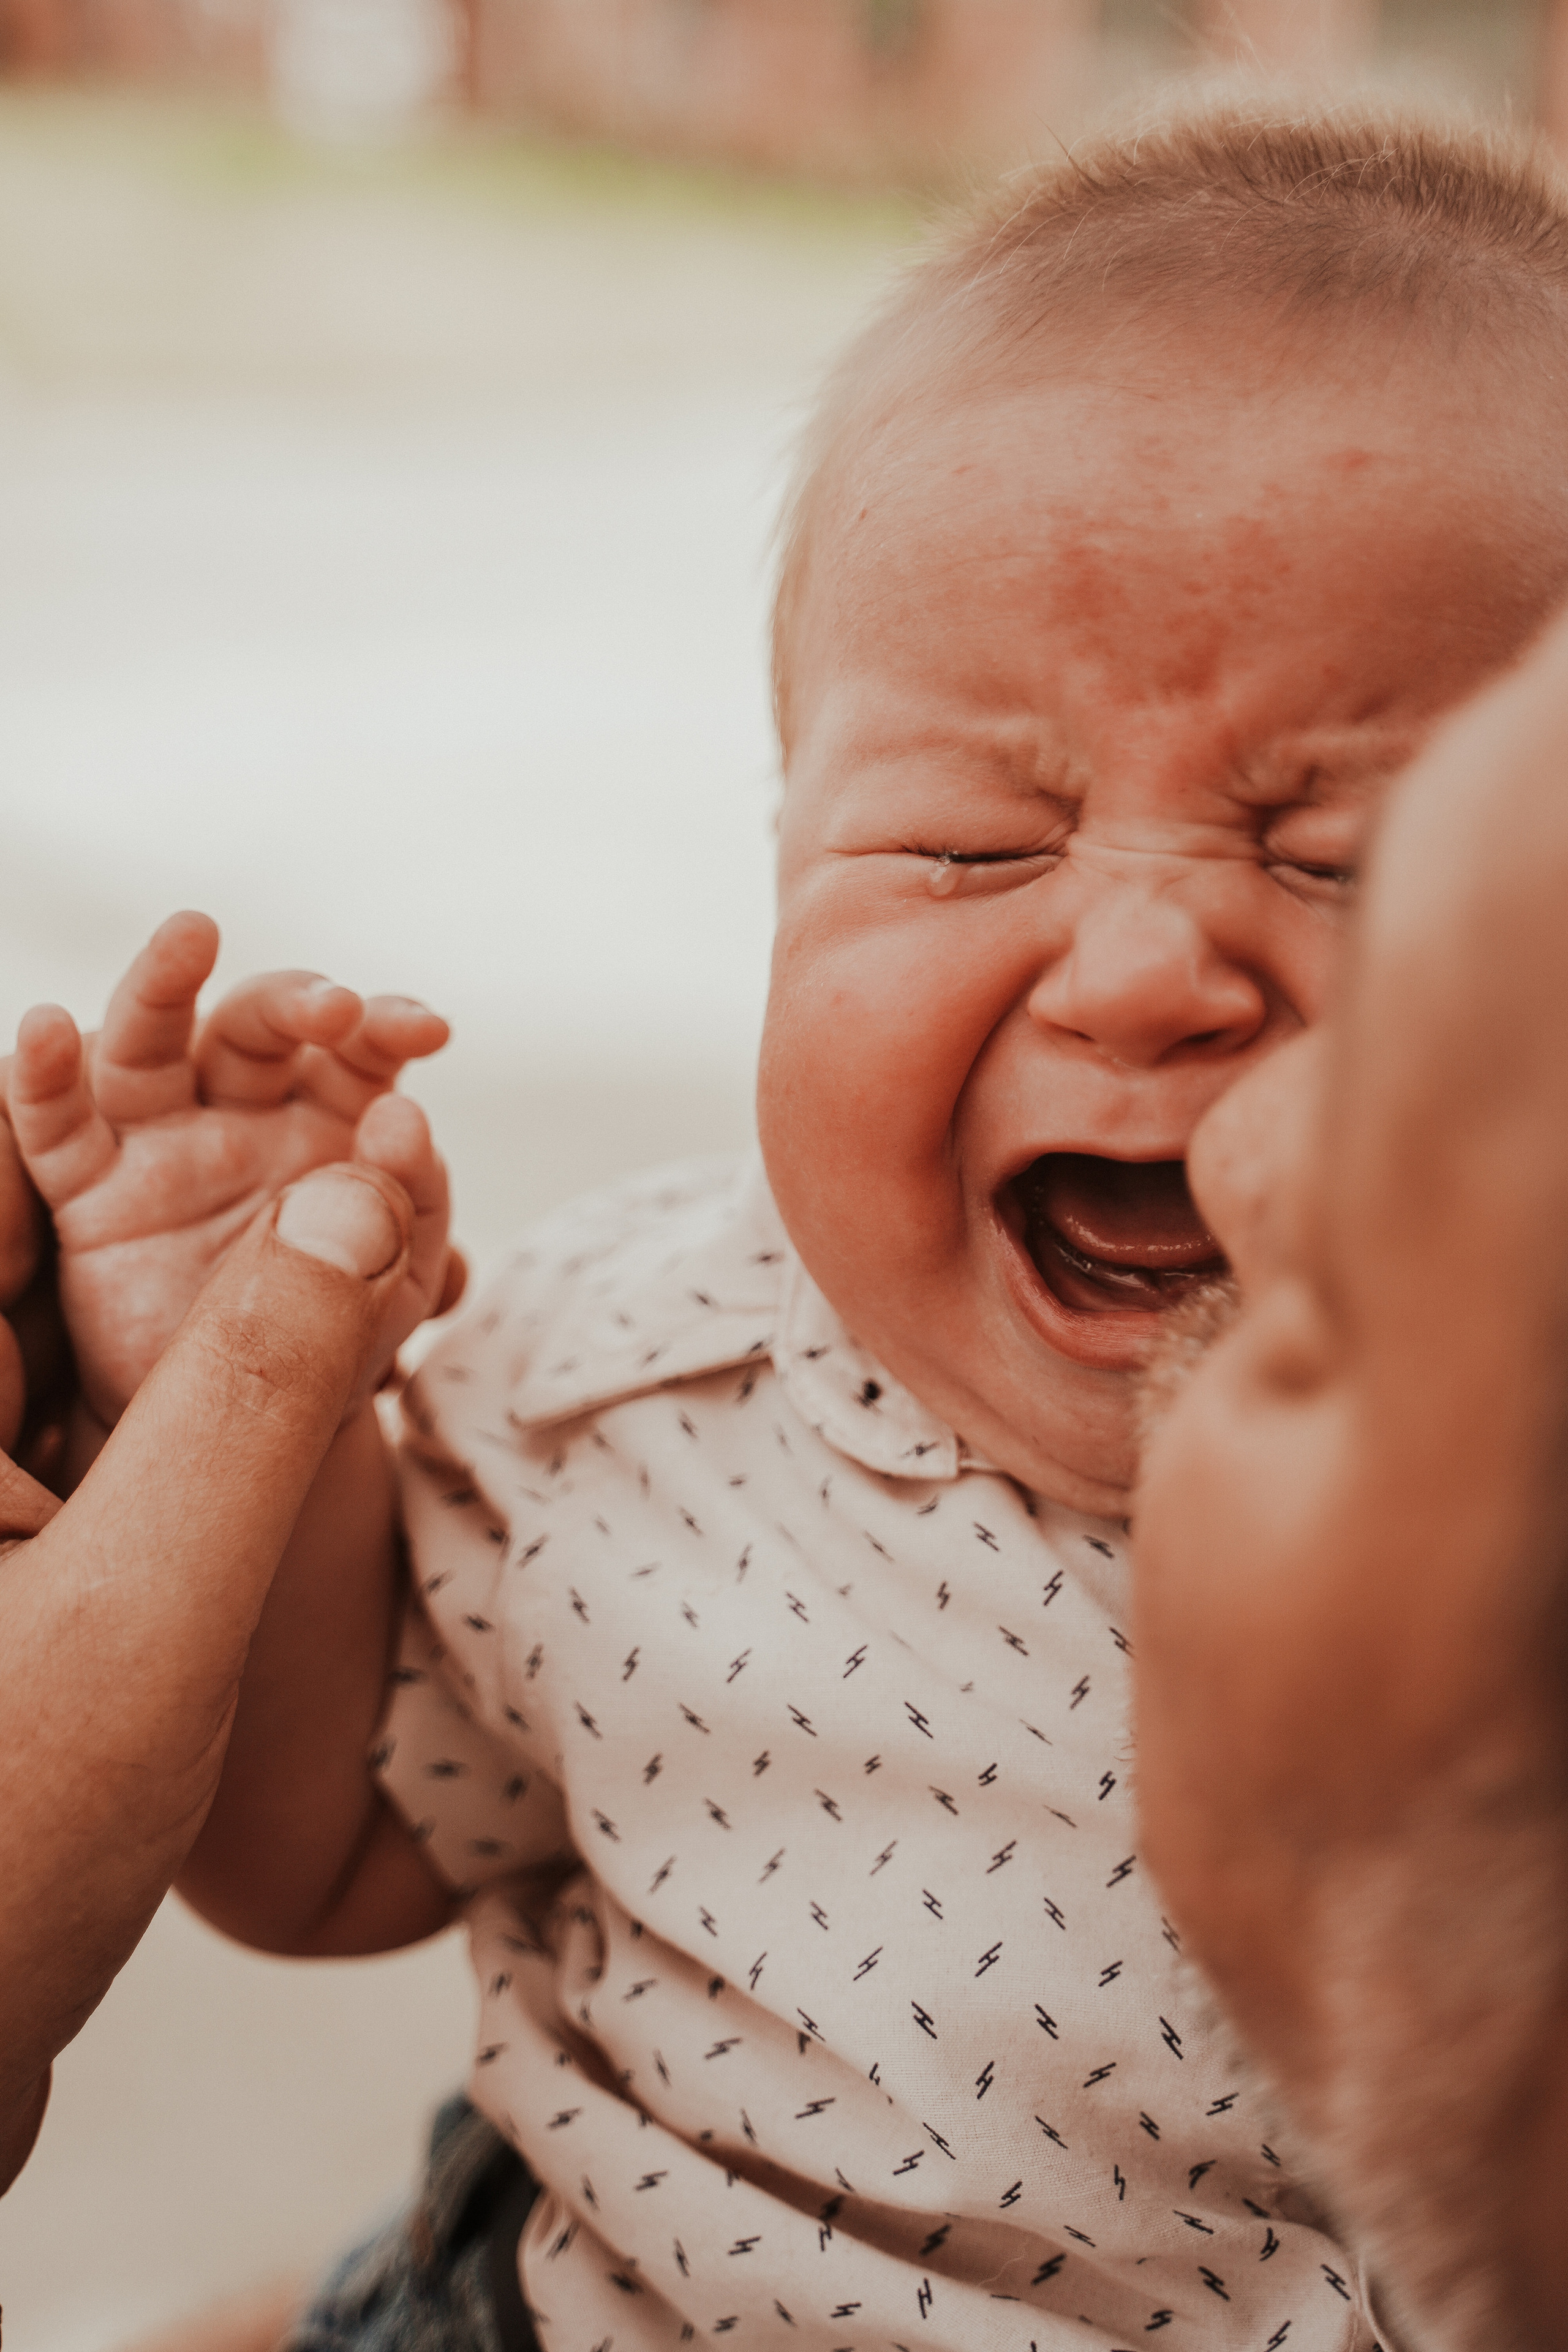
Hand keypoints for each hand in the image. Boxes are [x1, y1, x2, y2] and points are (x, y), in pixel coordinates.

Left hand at [0, 1158, 424, 2191]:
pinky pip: (134, 1416)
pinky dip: (235, 1370)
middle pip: (43, 1228)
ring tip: (370, 1204)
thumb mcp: (150, 1603)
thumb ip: (259, 1388)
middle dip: (185, 1145)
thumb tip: (353, 1190)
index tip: (198, 966)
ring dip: (233, 1261)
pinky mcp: (25, 1560)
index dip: (77, 1061)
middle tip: (324, 1062)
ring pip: (102, 1321)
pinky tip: (346, 1352)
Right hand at [6, 911, 453, 1428]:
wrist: (252, 1428)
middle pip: (259, 1025)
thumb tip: (403, 1119)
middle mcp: (245, 1111)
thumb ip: (408, 1202)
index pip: (359, 1047)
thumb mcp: (398, 1283)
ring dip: (166, 983)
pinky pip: (60, 1131)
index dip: (386, 1023)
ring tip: (192, 935)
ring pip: (150, 1044)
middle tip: (336, 1010)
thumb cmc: (333, 1339)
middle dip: (296, 1003)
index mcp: (333, 1118)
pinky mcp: (93, 1193)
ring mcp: (163, 1145)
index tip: (427, 1029)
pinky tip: (47, 1029)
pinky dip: (46, 1079)